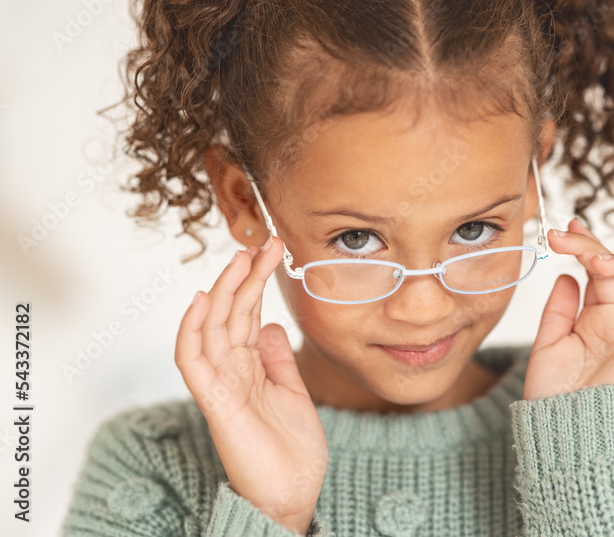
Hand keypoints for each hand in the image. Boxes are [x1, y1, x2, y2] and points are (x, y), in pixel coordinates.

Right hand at [175, 239, 326, 533]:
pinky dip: (194, 330)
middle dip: (245, 277)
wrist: (291, 494)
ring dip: (225, 291)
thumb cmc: (291, 451)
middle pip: (232, 314)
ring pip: (214, 328)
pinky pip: (194, 361)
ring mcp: (221, 384)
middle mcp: (231, 371)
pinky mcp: (215, 401)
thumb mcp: (292, 392)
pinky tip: (204, 300)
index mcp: (250, 368)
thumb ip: (278, 359)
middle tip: (264, 244)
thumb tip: (273, 325)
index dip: (256, 283)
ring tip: (240, 258)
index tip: (274, 252)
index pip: (248, 316)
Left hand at [523, 218, 613, 400]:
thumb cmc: (553, 393)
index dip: (587, 247)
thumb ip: (558, 308)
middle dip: (595, 248)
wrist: (559, 426)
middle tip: (567, 236)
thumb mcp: (548, 342)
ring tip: (595, 259)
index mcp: (596, 318)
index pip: (601, 272)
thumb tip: (568, 275)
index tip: (567, 229)